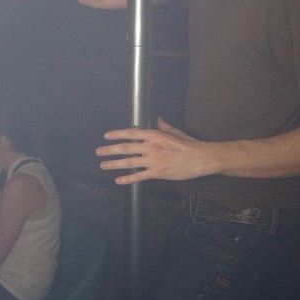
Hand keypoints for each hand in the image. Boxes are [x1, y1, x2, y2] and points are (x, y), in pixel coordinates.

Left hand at [96, 117, 211, 184]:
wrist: (201, 158)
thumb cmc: (189, 145)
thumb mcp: (175, 132)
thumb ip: (164, 126)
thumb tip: (158, 119)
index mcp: (155, 135)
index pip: (132, 133)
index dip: (117, 134)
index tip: (107, 136)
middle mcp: (152, 147)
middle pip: (126, 148)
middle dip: (110, 150)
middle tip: (99, 152)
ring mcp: (154, 160)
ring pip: (129, 162)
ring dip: (114, 164)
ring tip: (103, 165)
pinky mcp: (158, 173)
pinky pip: (139, 176)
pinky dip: (127, 179)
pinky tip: (118, 180)